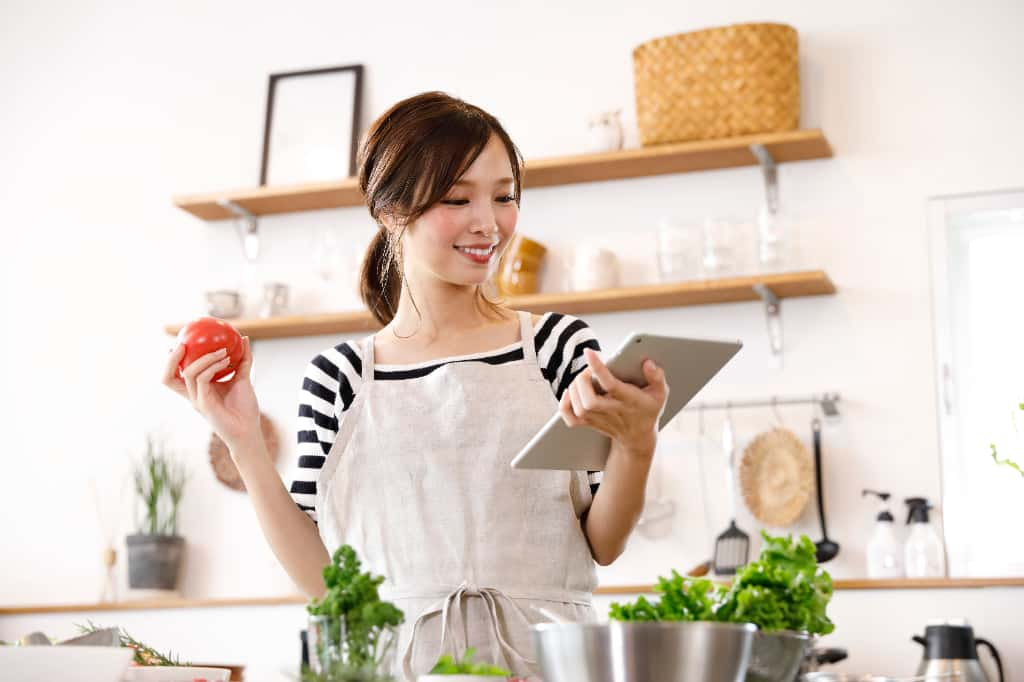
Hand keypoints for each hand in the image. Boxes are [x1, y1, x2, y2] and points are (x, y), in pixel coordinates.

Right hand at [161, 336, 260, 452]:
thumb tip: (244, 339)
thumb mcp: (243, 378)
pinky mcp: (203, 404)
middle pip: (168, 378)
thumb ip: (242, 360)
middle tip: (184, 343)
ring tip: (222, 350)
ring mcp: (196, 400)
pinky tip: (227, 360)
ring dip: (205, 357)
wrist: (249, 430)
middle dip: (171, 359)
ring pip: (188, 372)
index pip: (176, 376)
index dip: (172, 360)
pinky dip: (213, 366)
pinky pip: (202, 378)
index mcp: (198, 390)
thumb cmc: (245, 408)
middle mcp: (193, 395)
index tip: (181, 342)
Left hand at [558, 348, 668, 459]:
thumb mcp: (660, 393)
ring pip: (579, 407)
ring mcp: (599, 419)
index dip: (598, 368)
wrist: (638, 438)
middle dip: (582, 381)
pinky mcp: (589, 424)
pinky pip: (571, 418)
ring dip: (574, 389)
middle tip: (587, 371)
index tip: (590, 352)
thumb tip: (647, 363)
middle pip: (589, 400)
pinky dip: (565, 405)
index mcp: (629, 400)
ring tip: (582, 378)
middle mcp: (612, 410)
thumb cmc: (647, 409)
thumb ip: (657, 377)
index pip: (610, 384)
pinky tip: (569, 393)